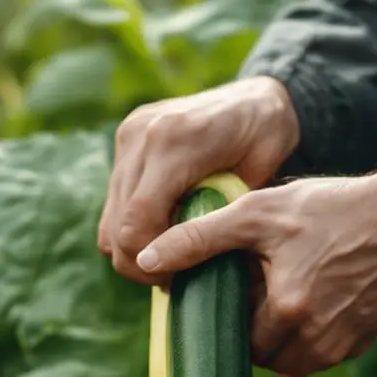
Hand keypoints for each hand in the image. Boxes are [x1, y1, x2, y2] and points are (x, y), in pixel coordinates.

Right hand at [97, 76, 299, 284]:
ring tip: (169, 259)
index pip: (138, 221)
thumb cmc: (267, 138)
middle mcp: (141, 136)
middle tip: (173, 280)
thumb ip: (222, 212)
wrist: (257, 96)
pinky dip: (131, 231)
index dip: (153, 263)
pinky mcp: (124, 144)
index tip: (179, 279)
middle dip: (141, 265)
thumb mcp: (259, 176)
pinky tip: (162, 235)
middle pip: (116, 230)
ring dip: (133, 251)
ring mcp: (127, 138)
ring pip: (108, 224)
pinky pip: (114, 207)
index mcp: (174, 141)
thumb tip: (194, 261)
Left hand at [134, 172, 376, 376]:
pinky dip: (301, 340)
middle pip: (256, 354)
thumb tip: (146, 261)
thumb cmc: (333, 210)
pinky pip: (313, 358)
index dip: (225, 313)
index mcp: (285, 313)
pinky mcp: (356, 347)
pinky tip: (303, 307)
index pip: (230, 338)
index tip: (231, 285)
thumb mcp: (259, 212)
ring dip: (273, 334)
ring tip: (282, 285)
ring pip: (283, 359)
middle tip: (256, 281)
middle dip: (248, 325)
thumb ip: (199, 237)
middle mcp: (313, 344)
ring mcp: (337, 351)